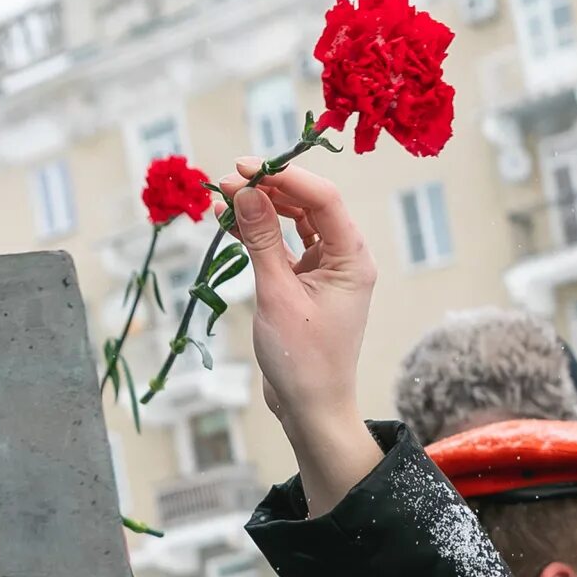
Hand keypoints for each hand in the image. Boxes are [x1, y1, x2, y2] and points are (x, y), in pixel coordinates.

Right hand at [222, 161, 382, 514]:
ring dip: (262, 208)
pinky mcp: (308, 283)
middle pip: (309, 205)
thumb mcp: (277, 294)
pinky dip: (260, 234)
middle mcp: (345, 259)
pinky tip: (232, 223)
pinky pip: (285, 246)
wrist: (311, 408)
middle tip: (226, 183)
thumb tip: (246, 192)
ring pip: (295, 222)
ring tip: (224, 200)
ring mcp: (327, 270)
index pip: (323, 199)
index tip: (244, 168)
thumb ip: (261, 239)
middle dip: (269, 189)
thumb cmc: (302, 359)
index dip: (284, 176)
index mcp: (353, 259)